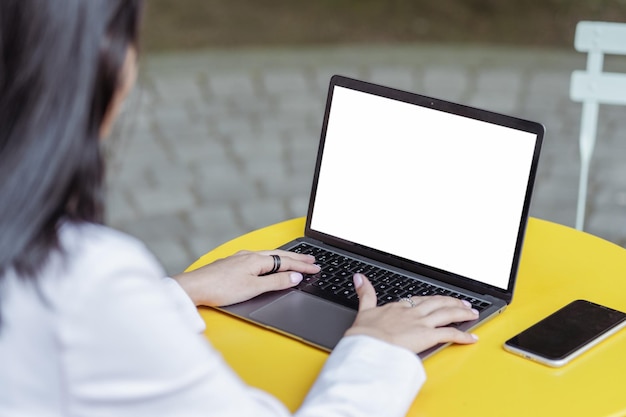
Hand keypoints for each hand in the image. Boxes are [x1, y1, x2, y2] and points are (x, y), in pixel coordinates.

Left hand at [172, 250, 320, 306]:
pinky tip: (269, 263)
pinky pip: (259, 258)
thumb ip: (276, 281)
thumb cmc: (220, 288)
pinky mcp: (232, 264)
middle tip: (313, 260)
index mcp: (257, 260)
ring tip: (296, 260)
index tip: (316, 268)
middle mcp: (249, 255)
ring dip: (285, 258)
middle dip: (298, 258)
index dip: (303, 266)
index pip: (286, 262)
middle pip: (279, 255)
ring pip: (269, 255)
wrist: (194, 288)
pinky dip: (271, 260)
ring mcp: (240, 258)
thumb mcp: (253, 288)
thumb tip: (295, 276)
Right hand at [345, 274, 478, 353]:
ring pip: (447, 314)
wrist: (369, 344)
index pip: (420, 300)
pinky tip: (471, 337)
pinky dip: (463, 336)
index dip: (432, 300)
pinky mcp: (428, 336)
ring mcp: (422, 323)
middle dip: (453, 302)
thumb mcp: (363, 309)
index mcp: (399, 307)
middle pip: (438, 303)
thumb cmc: (365, 333)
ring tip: (472, 314)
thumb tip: (359, 277)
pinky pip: (450, 334)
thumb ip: (365, 293)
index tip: (438, 300)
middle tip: (464, 304)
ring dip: (462, 313)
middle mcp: (413, 312)